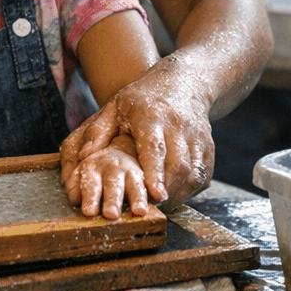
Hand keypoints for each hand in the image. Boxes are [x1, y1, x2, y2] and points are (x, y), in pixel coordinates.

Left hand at [59, 59, 214, 207]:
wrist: (184, 82)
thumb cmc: (142, 99)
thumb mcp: (115, 107)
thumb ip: (97, 132)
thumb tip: (83, 158)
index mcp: (152, 116)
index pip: (155, 147)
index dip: (155, 173)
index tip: (154, 195)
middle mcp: (178, 126)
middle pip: (177, 164)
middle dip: (166, 191)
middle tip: (149, 209)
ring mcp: (197, 136)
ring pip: (193, 172)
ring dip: (178, 194)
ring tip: (159, 206)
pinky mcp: (208, 146)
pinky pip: (203, 174)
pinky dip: (189, 190)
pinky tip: (174, 196)